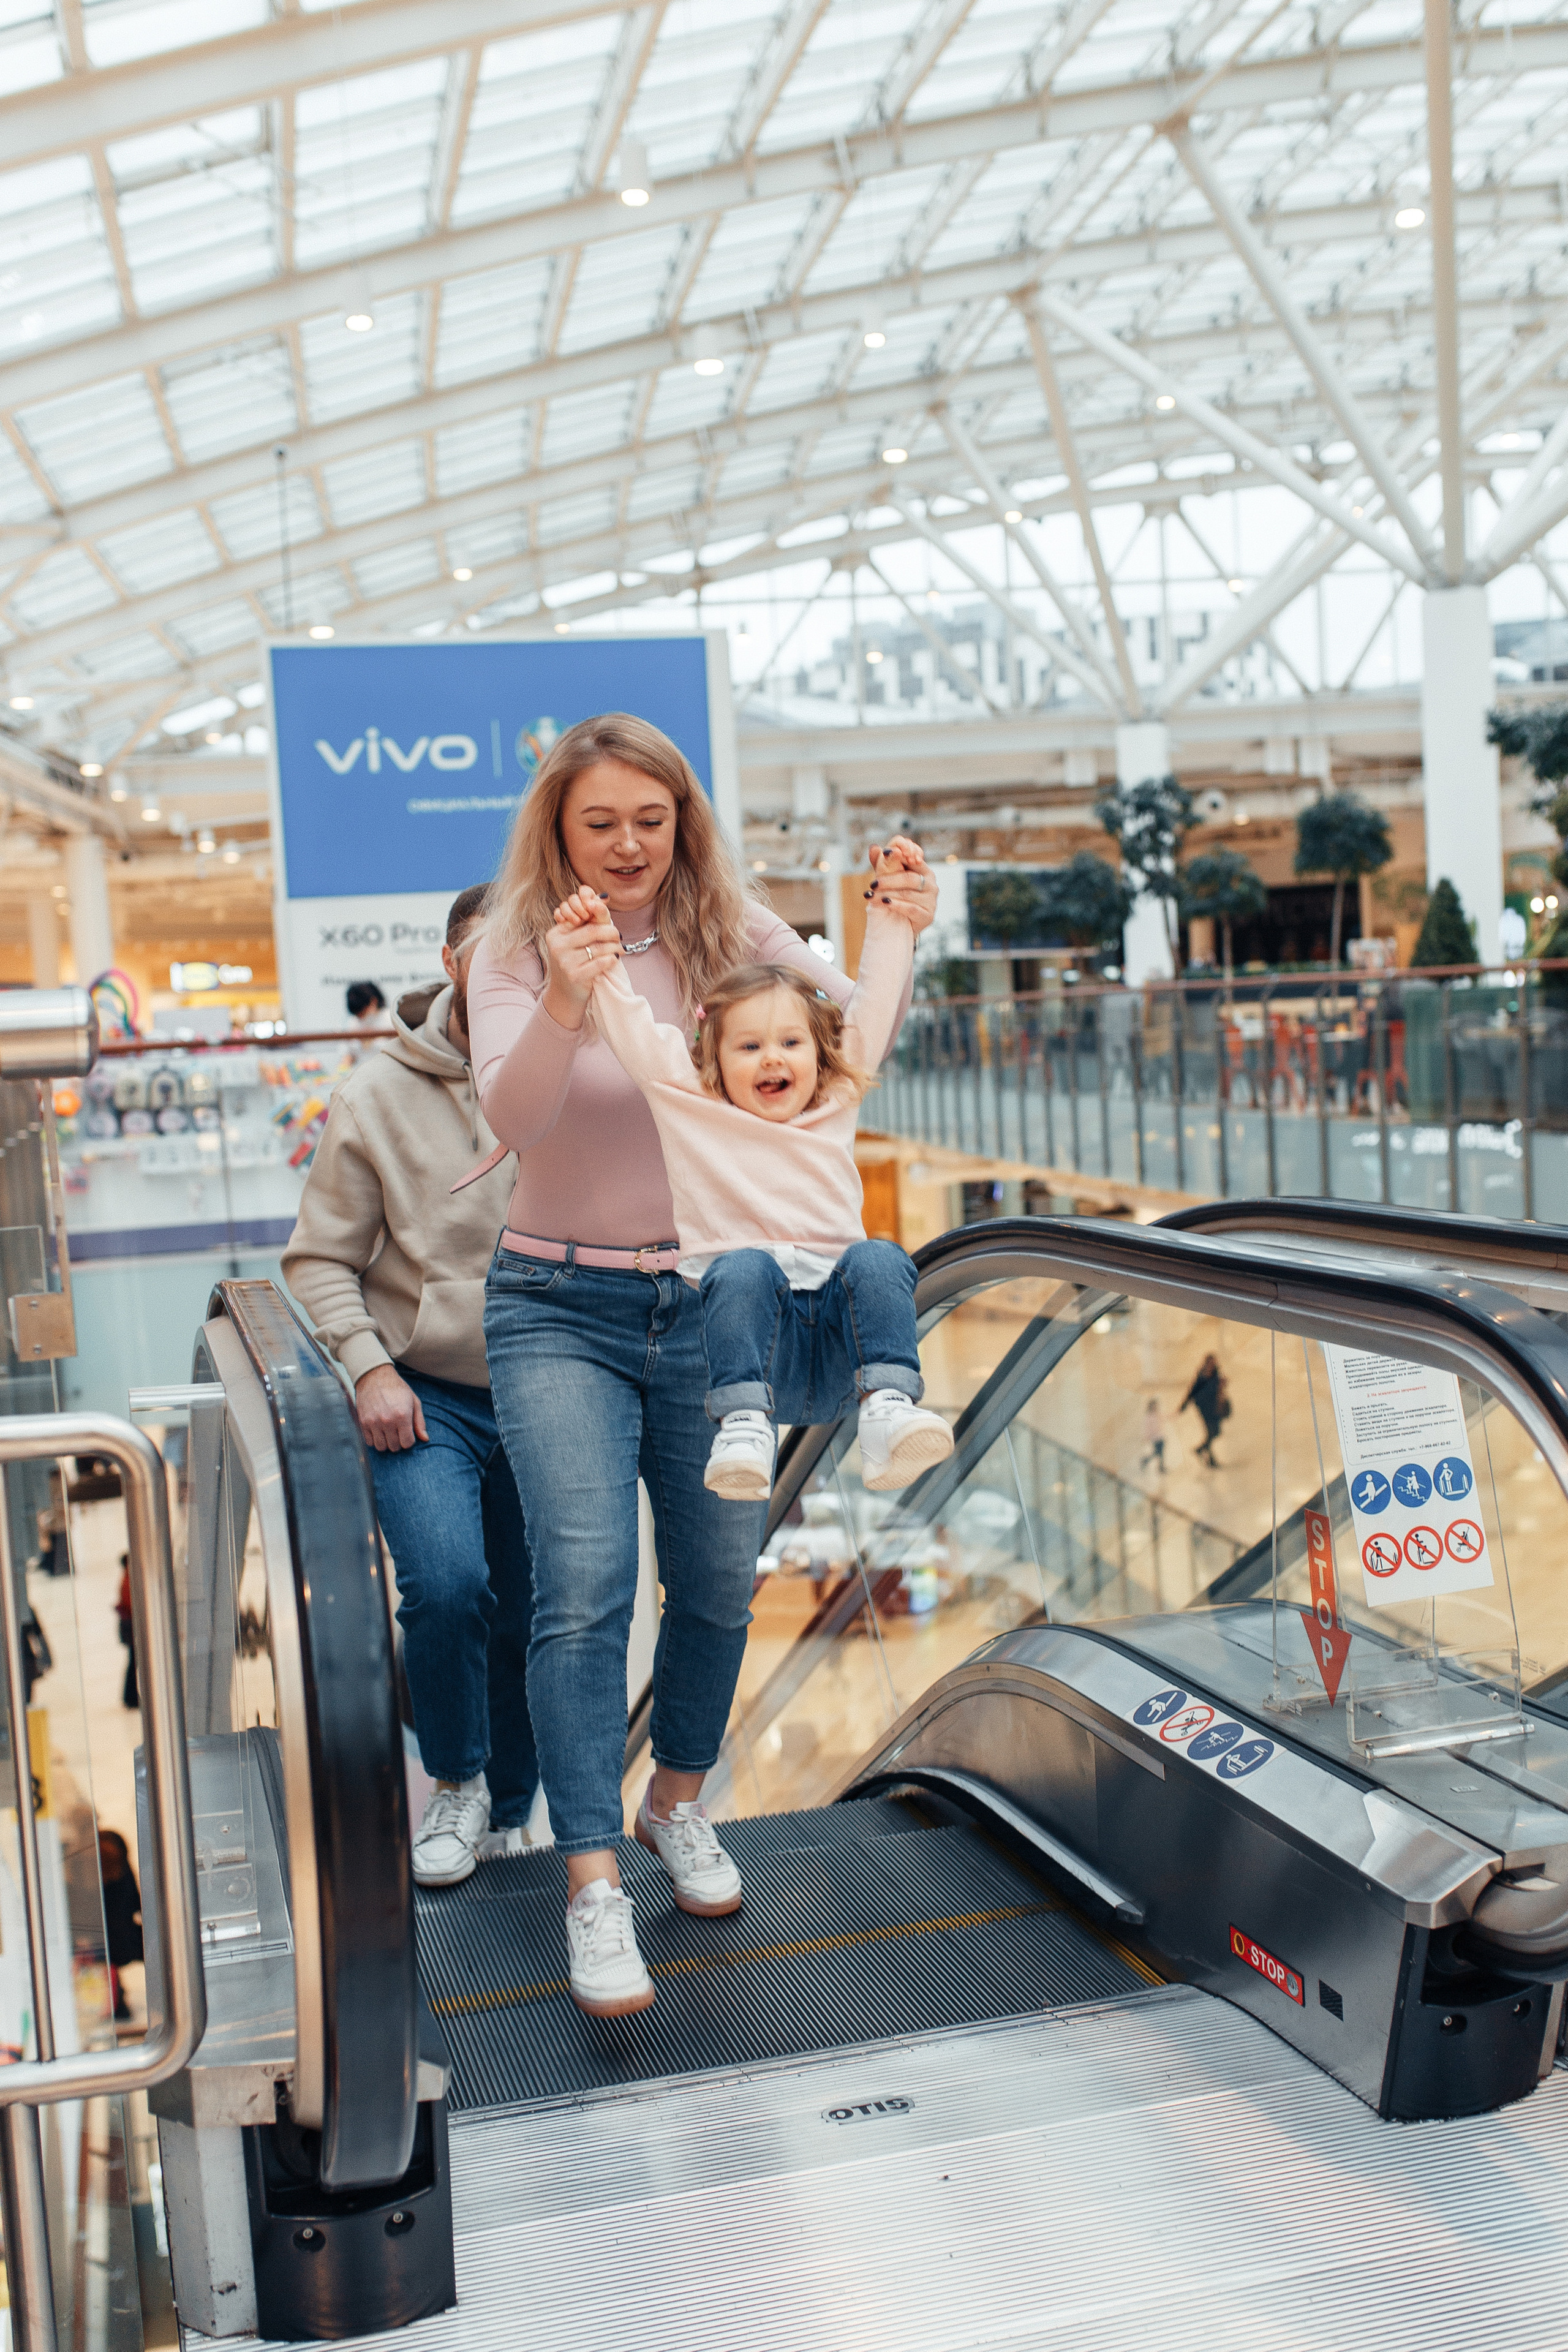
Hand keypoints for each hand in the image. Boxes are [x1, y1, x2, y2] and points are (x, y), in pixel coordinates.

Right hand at [355, 1364, 426, 1451]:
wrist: (374, 1376)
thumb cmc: (397, 1388)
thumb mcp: (414, 1401)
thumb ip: (420, 1421)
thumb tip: (424, 1439)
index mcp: (402, 1415)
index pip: (407, 1443)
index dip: (409, 1440)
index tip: (408, 1434)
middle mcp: (387, 1421)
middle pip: (394, 1447)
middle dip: (399, 1442)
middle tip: (398, 1433)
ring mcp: (373, 1422)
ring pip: (381, 1447)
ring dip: (386, 1443)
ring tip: (389, 1434)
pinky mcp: (363, 1422)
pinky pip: (369, 1442)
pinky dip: (375, 1440)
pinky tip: (379, 1431)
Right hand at [542, 885, 623, 1027]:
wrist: (565, 992)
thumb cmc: (574, 961)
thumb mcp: (575, 940)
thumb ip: (587, 920)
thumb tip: (603, 896)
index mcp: (556, 933)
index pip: (581, 917)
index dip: (598, 916)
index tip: (608, 920)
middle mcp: (557, 946)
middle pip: (592, 931)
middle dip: (610, 932)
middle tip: (619, 935)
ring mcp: (564, 962)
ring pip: (599, 948)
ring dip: (615, 948)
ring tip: (620, 948)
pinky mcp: (574, 976)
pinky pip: (600, 963)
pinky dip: (611, 960)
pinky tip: (614, 959)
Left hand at [865, 837, 936, 935]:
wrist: (902, 924)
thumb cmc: (897, 895)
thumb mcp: (890, 877)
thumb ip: (883, 863)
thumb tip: (873, 847)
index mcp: (925, 871)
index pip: (914, 859)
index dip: (900, 856)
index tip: (885, 855)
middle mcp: (931, 885)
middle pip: (909, 878)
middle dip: (889, 880)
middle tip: (873, 884)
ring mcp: (931, 901)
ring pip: (908, 894)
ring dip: (887, 894)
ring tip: (871, 896)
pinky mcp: (928, 915)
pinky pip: (911, 908)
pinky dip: (896, 904)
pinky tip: (884, 902)